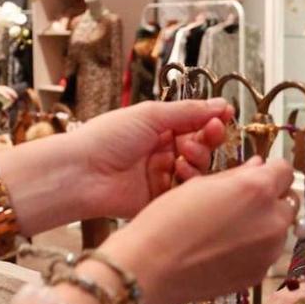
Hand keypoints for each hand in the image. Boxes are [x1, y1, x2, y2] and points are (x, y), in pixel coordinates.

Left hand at [70, 99, 232, 217]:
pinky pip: (186, 192)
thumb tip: (219, 104)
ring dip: (199, 159)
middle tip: (208, 134)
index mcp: (157, 129)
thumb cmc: (105, 139)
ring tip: (186, 155)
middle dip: (208, 140)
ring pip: (198, 170)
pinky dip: (189, 181)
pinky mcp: (159, 200)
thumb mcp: (150, 115)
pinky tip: (181, 172)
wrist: (81, 173)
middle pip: (201, 148)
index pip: (195, 124)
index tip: (223, 117)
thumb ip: (188, 111)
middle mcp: (161, 152)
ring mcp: (160, 176)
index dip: (211, 122)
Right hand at [99, 157, 296, 303]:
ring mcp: (268, 252)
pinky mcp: (258, 275)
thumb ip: (237, 175)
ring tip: (228, 228)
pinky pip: (265, 254)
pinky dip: (253, 248)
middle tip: (242, 202)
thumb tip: (257, 168)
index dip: (271, 171)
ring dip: (264, 224)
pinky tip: (224, 248)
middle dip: (271, 199)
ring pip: (279, 229)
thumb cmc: (166, 223)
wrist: (149, 269)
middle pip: (288, 202)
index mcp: (257, 189)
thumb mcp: (201, 184)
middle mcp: (271, 221)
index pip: (285, 171)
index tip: (260, 174)